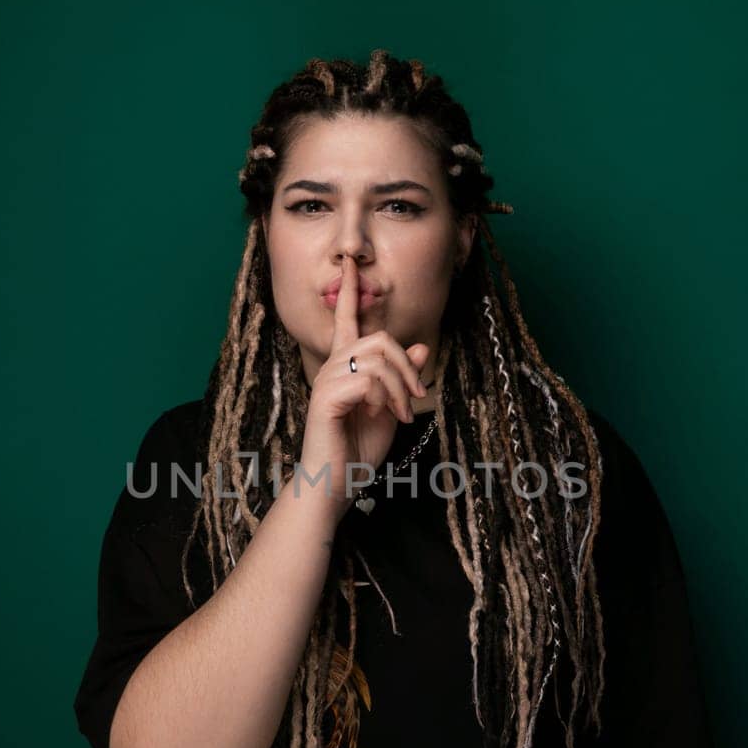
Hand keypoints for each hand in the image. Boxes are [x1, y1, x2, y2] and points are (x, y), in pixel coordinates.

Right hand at [295, 260, 429, 515]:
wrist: (335, 485)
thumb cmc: (358, 450)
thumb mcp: (390, 410)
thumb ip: (403, 379)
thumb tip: (422, 347)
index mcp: (344, 367)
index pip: (346, 320)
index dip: (350, 290)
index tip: (351, 262)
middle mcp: (332, 367)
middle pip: (378, 338)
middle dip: (407, 365)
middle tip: (416, 396)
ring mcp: (326, 380)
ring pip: (377, 357)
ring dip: (400, 386)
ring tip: (401, 413)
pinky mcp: (326, 397)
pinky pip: (368, 379)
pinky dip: (385, 397)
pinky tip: (383, 416)